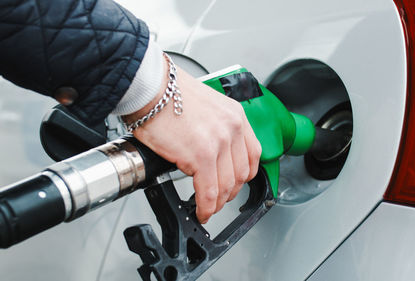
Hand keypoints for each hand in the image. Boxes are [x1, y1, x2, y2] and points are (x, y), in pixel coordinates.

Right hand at [123, 62, 261, 223]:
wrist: (150, 87)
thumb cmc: (167, 93)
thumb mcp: (205, 106)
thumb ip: (215, 128)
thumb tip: (210, 153)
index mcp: (235, 115)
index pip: (252, 154)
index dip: (243, 175)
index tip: (234, 183)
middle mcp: (232, 128)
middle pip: (242, 173)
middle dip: (231, 192)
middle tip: (219, 199)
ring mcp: (218, 142)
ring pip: (227, 186)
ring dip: (218, 203)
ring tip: (208, 208)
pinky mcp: (201, 156)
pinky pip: (208, 191)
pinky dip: (206, 207)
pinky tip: (200, 211)